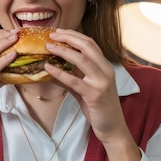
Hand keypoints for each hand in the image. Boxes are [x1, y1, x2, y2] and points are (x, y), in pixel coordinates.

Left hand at [45, 29, 140, 160]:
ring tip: (48, 47)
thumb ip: (71, 78)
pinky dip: (60, 72)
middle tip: (52, 34)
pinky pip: (74, 80)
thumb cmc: (99, 109)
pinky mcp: (95, 95)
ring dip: (63, 51)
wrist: (113, 128)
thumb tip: (52, 69)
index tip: (59, 31)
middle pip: (87, 46)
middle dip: (69, 37)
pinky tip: (48, 68)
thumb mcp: (83, 90)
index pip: (90, 44)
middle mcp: (106, 71)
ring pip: (82, 59)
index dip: (74, 35)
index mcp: (105, 67)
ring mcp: (102, 82)